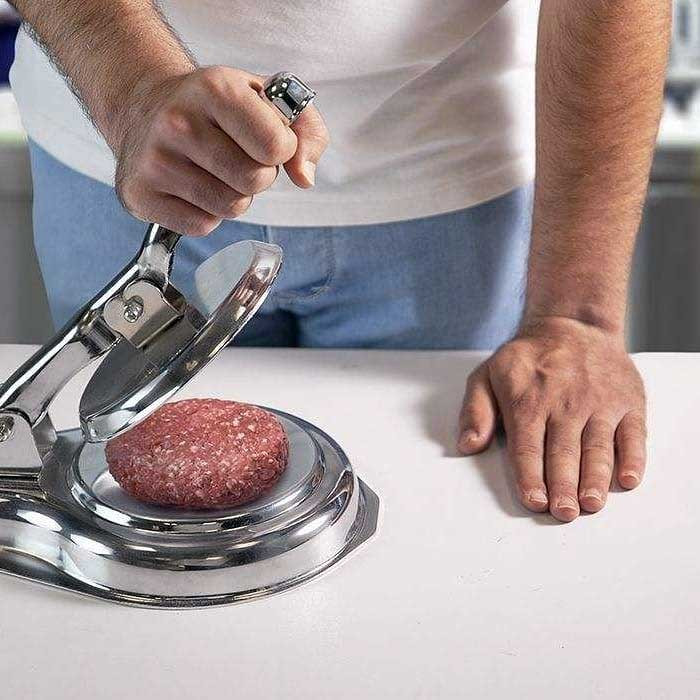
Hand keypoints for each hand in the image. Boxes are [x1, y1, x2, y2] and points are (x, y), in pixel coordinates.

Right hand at [109, 66, 328, 235]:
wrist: (144, 107)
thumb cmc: (216, 107)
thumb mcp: (267, 98)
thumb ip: (307, 132)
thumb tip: (305, 178)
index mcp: (215, 89)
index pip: (276, 146)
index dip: (282, 149)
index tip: (267, 139)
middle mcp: (178, 122)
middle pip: (254, 181)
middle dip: (259, 175)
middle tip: (238, 155)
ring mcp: (155, 161)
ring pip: (231, 207)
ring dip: (235, 195)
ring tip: (215, 169)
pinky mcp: (141, 195)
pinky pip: (203, 225)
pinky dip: (207, 213)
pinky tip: (193, 185)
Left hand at [458, 317, 646, 521]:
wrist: (572, 324)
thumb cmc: (528, 358)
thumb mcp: (487, 375)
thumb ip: (475, 411)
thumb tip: (468, 444)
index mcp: (529, 399)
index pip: (528, 446)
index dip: (530, 476)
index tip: (533, 501)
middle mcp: (565, 402)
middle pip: (563, 451)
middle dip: (563, 486)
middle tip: (563, 513)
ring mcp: (600, 402)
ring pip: (597, 447)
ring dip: (595, 478)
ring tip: (591, 504)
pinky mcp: (628, 401)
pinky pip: (633, 434)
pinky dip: (632, 458)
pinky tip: (626, 479)